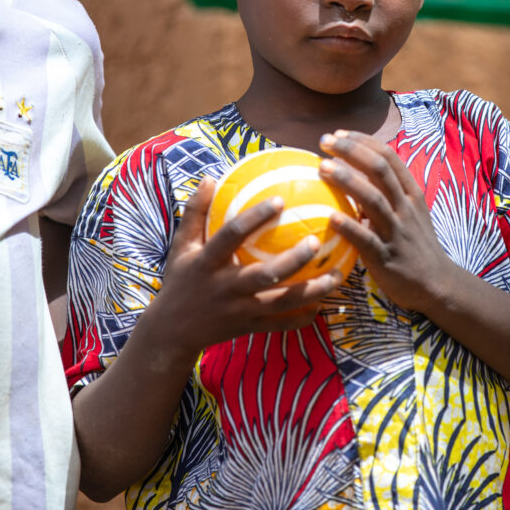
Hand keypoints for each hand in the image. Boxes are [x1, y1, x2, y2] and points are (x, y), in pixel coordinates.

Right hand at [151, 175, 345, 362]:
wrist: (171, 332)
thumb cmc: (180, 281)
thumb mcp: (180, 247)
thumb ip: (195, 213)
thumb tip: (210, 177)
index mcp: (207, 263)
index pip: (231, 236)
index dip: (254, 218)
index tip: (279, 200)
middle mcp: (225, 288)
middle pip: (264, 274)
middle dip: (293, 260)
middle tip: (317, 241)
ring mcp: (239, 311)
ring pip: (281, 302)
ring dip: (311, 291)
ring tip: (337, 275)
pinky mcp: (248, 328)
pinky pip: (280, 325)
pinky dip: (302, 317)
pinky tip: (324, 305)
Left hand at [319, 130, 454, 313]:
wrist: (437, 284)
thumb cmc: (414, 245)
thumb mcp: (409, 213)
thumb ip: (386, 194)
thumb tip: (350, 174)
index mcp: (411, 194)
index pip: (388, 157)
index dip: (363, 141)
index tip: (338, 134)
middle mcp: (406, 208)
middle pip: (380, 170)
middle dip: (352, 151)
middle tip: (325, 142)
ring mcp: (398, 232)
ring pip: (373, 200)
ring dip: (348, 181)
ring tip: (323, 168)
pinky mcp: (388, 258)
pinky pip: (367, 240)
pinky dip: (349, 227)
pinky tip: (329, 217)